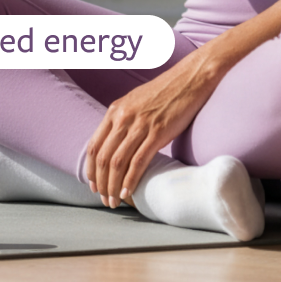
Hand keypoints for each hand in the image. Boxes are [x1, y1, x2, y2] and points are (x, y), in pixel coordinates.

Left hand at [85, 51, 218, 206]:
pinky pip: (138, 161)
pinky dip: (130, 180)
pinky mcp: (158, 132)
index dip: (91, 169)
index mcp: (115, 110)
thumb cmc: (164, 93)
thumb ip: (123, 121)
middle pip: (103, 157)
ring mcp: (140, 124)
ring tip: (114, 202)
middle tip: (104, 200)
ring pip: (118, 162)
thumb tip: (117, 145)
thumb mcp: (136, 103)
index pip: (94, 145)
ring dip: (113, 186)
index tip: (93, 185)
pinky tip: (127, 192)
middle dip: (100, 183)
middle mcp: (123, 117)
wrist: (189, 79)